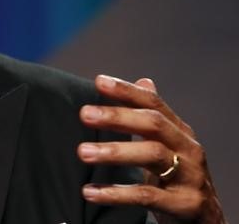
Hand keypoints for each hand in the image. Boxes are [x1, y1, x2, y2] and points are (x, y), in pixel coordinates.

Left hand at [77, 75, 224, 222]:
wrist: (207, 218)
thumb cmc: (179, 176)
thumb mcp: (168, 145)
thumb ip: (153, 116)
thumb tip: (144, 80)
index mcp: (180, 132)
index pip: (153, 104)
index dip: (127, 91)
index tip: (99, 82)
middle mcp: (188, 149)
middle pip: (153, 125)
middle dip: (117, 117)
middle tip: (84, 114)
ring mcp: (190, 176)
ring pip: (152, 155)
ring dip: (114, 152)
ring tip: (82, 151)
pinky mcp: (185, 204)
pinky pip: (147, 195)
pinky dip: (117, 193)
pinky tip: (90, 191)